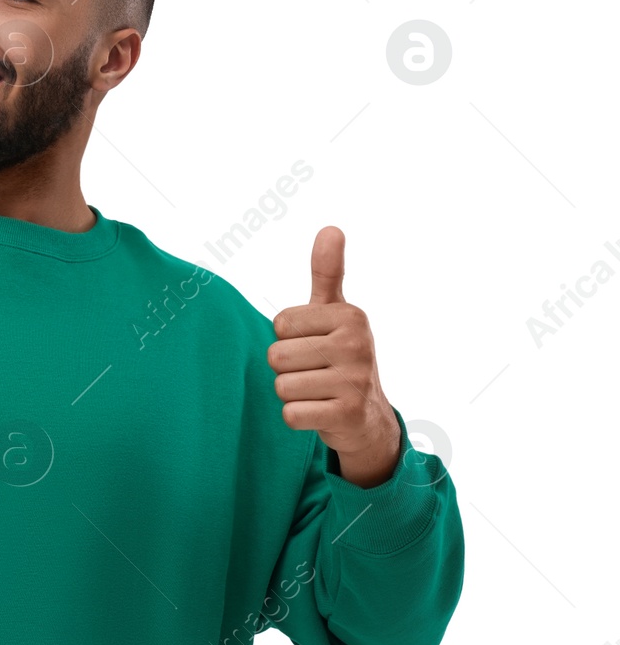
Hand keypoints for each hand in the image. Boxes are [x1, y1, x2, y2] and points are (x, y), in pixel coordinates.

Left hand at [268, 226, 401, 487]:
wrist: (367, 416)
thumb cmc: (341, 356)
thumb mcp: (335, 312)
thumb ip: (328, 272)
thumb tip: (331, 227)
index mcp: (350, 315)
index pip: (280, 324)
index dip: (288, 339)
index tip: (314, 345)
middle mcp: (357, 345)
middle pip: (277, 355)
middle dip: (287, 369)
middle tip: (315, 372)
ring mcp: (355, 381)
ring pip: (281, 386)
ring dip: (292, 394)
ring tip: (319, 391)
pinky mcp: (347, 414)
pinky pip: (291, 414)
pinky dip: (298, 417)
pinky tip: (321, 412)